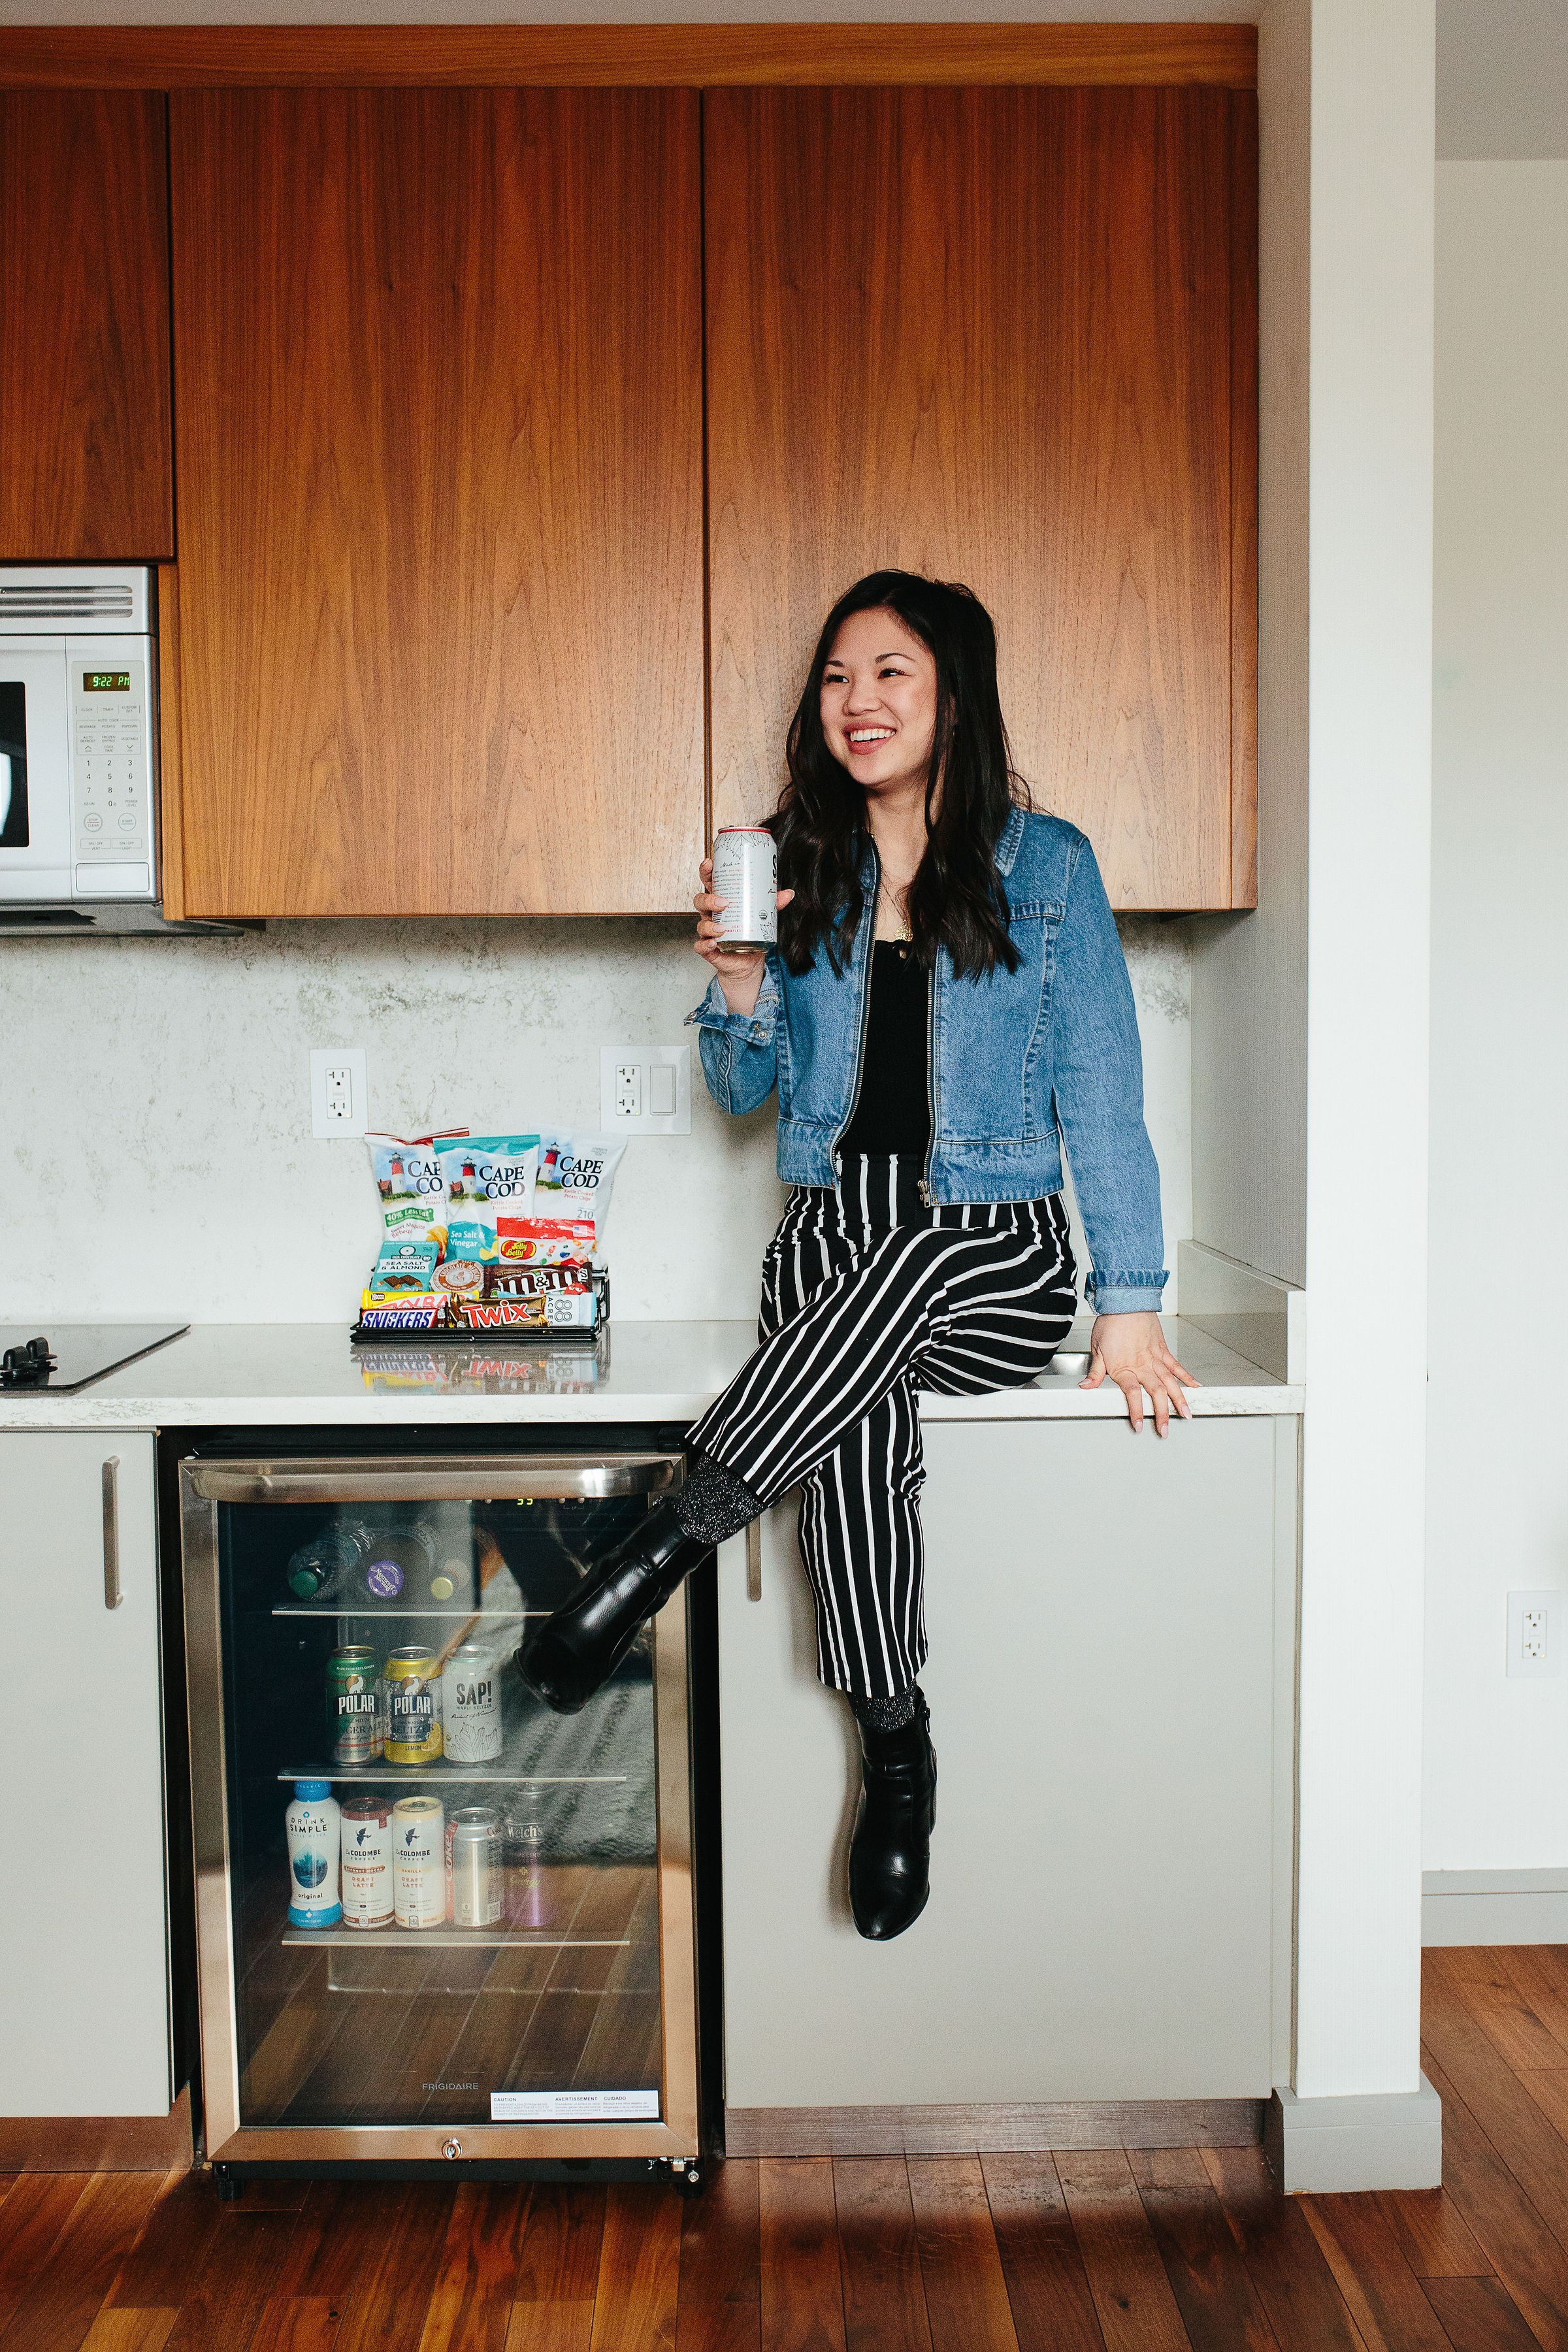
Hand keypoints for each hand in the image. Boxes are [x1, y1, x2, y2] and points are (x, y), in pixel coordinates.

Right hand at [694, 856, 794, 1017]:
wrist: (748, 961)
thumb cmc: (750, 933)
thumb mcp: (762, 916)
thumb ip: (772, 904)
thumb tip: (789, 893)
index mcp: (721, 900)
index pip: (709, 883)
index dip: (706, 872)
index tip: (710, 863)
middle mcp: (712, 915)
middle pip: (700, 901)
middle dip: (709, 899)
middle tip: (724, 902)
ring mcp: (708, 931)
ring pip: (701, 924)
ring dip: (709, 924)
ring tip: (722, 927)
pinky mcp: (709, 949)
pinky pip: (700, 946)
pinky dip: (705, 944)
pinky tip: (714, 942)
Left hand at [1080, 1310, 1198, 1435]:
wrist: (1125, 1301)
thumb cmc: (1110, 1322)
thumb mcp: (1097, 1349)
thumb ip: (1095, 1372)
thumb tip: (1086, 1387)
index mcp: (1125, 1367)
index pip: (1132, 1395)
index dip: (1137, 1412)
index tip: (1140, 1426)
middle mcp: (1142, 1365)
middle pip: (1155, 1393)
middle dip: (1162, 1414)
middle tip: (1166, 1430)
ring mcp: (1155, 1358)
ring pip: (1170, 1382)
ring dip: (1179, 1400)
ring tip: (1186, 1414)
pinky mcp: (1163, 1349)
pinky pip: (1176, 1365)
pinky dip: (1186, 1377)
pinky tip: (1195, 1386)